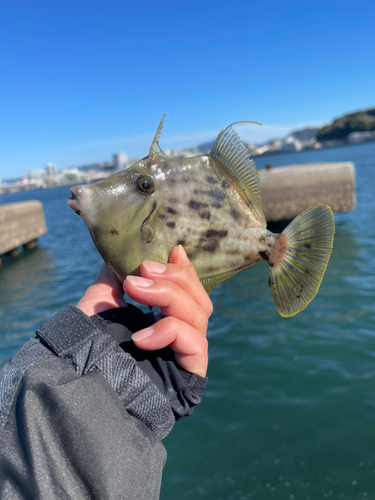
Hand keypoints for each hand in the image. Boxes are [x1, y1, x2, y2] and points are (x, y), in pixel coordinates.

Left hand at [77, 246, 212, 376]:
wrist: (78, 388)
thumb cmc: (86, 348)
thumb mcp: (100, 304)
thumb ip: (114, 277)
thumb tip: (120, 252)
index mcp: (163, 319)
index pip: (189, 291)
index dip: (185, 269)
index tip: (174, 249)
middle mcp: (179, 336)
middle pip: (199, 299)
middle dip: (174, 277)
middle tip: (144, 269)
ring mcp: (186, 354)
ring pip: (199, 315)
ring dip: (169, 295)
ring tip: (135, 289)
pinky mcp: (191, 373)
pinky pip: (196, 343)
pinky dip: (169, 330)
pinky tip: (139, 337)